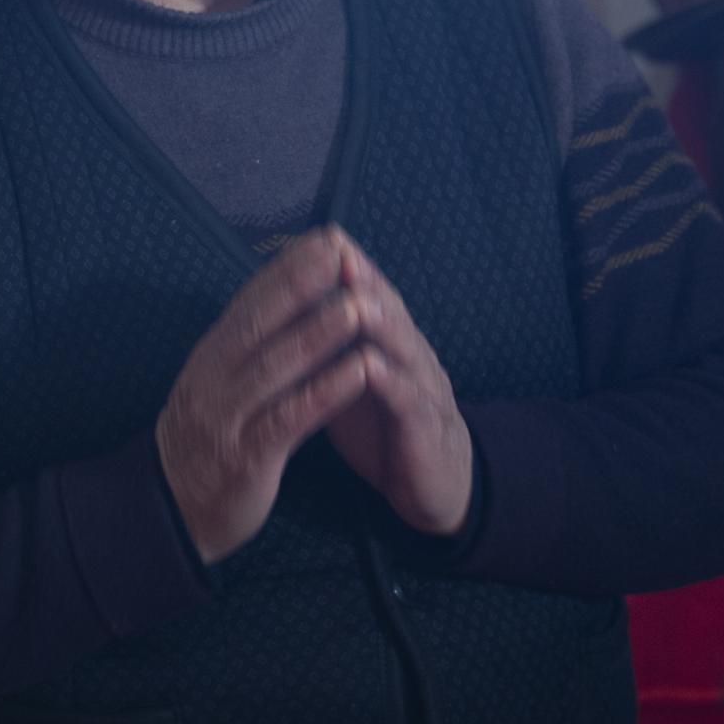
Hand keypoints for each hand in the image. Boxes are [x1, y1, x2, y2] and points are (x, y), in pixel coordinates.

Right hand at [155, 227, 368, 563]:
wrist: (169, 511)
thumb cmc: (208, 441)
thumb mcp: (219, 384)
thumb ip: (249, 345)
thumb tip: (285, 295)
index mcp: (211, 357)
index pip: (249, 302)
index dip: (286, 268)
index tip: (323, 237)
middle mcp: (214, 379)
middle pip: (260, 323)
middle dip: (302, 284)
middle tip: (340, 250)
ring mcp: (228, 418)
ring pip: (277, 367)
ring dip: (320, 333)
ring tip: (358, 303)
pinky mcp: (248, 458)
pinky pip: (290, 418)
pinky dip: (326, 391)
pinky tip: (358, 372)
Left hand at [325, 238, 472, 537]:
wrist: (435, 487)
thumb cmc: (386, 428)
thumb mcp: (352, 380)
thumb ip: (331, 345)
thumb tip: (289, 303)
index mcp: (388, 343)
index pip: (369, 295)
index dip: (347, 266)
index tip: (320, 235)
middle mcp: (410, 356)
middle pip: (389, 310)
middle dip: (364, 281)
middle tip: (339, 252)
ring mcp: (425, 390)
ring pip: (404, 349)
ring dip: (380, 323)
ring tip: (356, 300)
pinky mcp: (428, 430)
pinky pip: (411, 402)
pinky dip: (392, 383)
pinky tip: (372, 367)